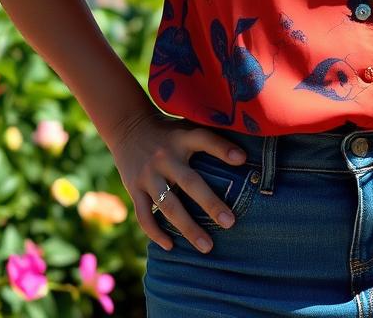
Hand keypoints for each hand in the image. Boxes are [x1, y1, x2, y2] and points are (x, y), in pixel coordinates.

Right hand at [107, 107, 248, 254]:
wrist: (128, 126)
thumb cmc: (169, 130)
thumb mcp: (187, 124)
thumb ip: (209, 135)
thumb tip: (244, 150)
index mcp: (182, 137)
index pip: (204, 139)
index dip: (223, 148)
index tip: (243, 159)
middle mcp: (165, 157)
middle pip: (190, 182)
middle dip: (210, 204)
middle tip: (230, 223)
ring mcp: (148, 175)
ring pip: (169, 206)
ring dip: (188, 228)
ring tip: (207, 246)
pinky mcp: (134, 188)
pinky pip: (144, 215)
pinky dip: (156, 232)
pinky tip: (171, 246)